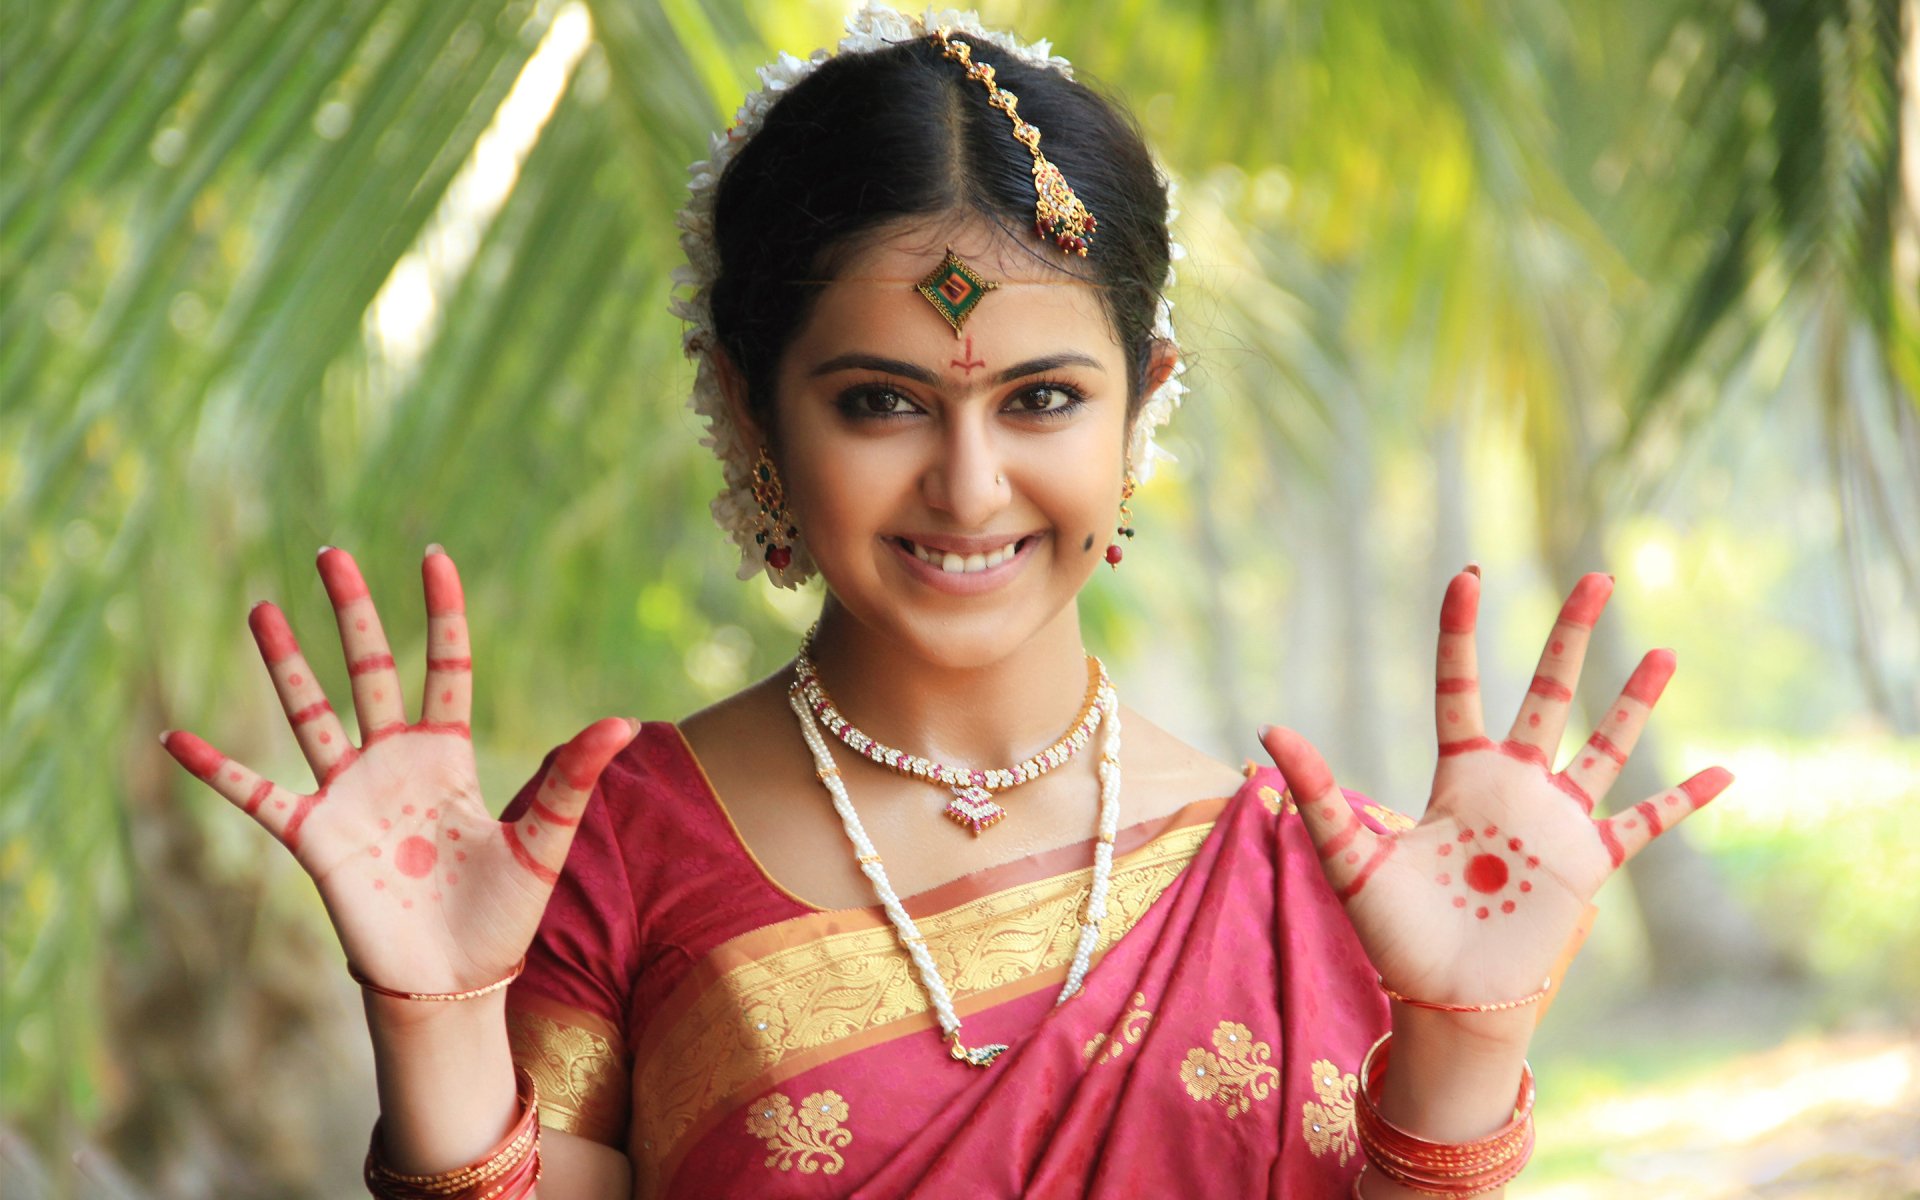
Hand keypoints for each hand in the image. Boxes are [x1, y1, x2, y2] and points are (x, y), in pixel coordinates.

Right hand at [161, 546, 636, 996]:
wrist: (454, 982)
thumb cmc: (502, 915)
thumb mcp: (543, 842)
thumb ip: (573, 780)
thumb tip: (623, 723)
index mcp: (451, 756)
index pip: (446, 668)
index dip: (441, 614)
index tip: (433, 558)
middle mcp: (396, 764)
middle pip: (372, 671)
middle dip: (353, 614)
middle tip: (331, 553)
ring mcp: (351, 797)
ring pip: (313, 713)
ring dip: (286, 663)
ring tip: (262, 608)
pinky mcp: (316, 838)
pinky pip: (256, 795)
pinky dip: (217, 769)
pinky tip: (177, 738)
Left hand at [1260, 569, 1731, 1009]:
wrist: (1446, 998)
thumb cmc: (1395, 933)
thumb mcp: (1350, 858)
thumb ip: (1317, 793)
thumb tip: (1269, 727)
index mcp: (1457, 776)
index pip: (1461, 687)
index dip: (1462, 632)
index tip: (1469, 574)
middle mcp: (1513, 787)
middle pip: (1547, 694)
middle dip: (1571, 636)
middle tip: (1595, 575)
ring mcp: (1556, 823)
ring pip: (1605, 745)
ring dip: (1636, 701)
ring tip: (1664, 650)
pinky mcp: (1590, 865)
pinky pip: (1645, 824)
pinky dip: (1683, 801)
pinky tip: (1723, 774)